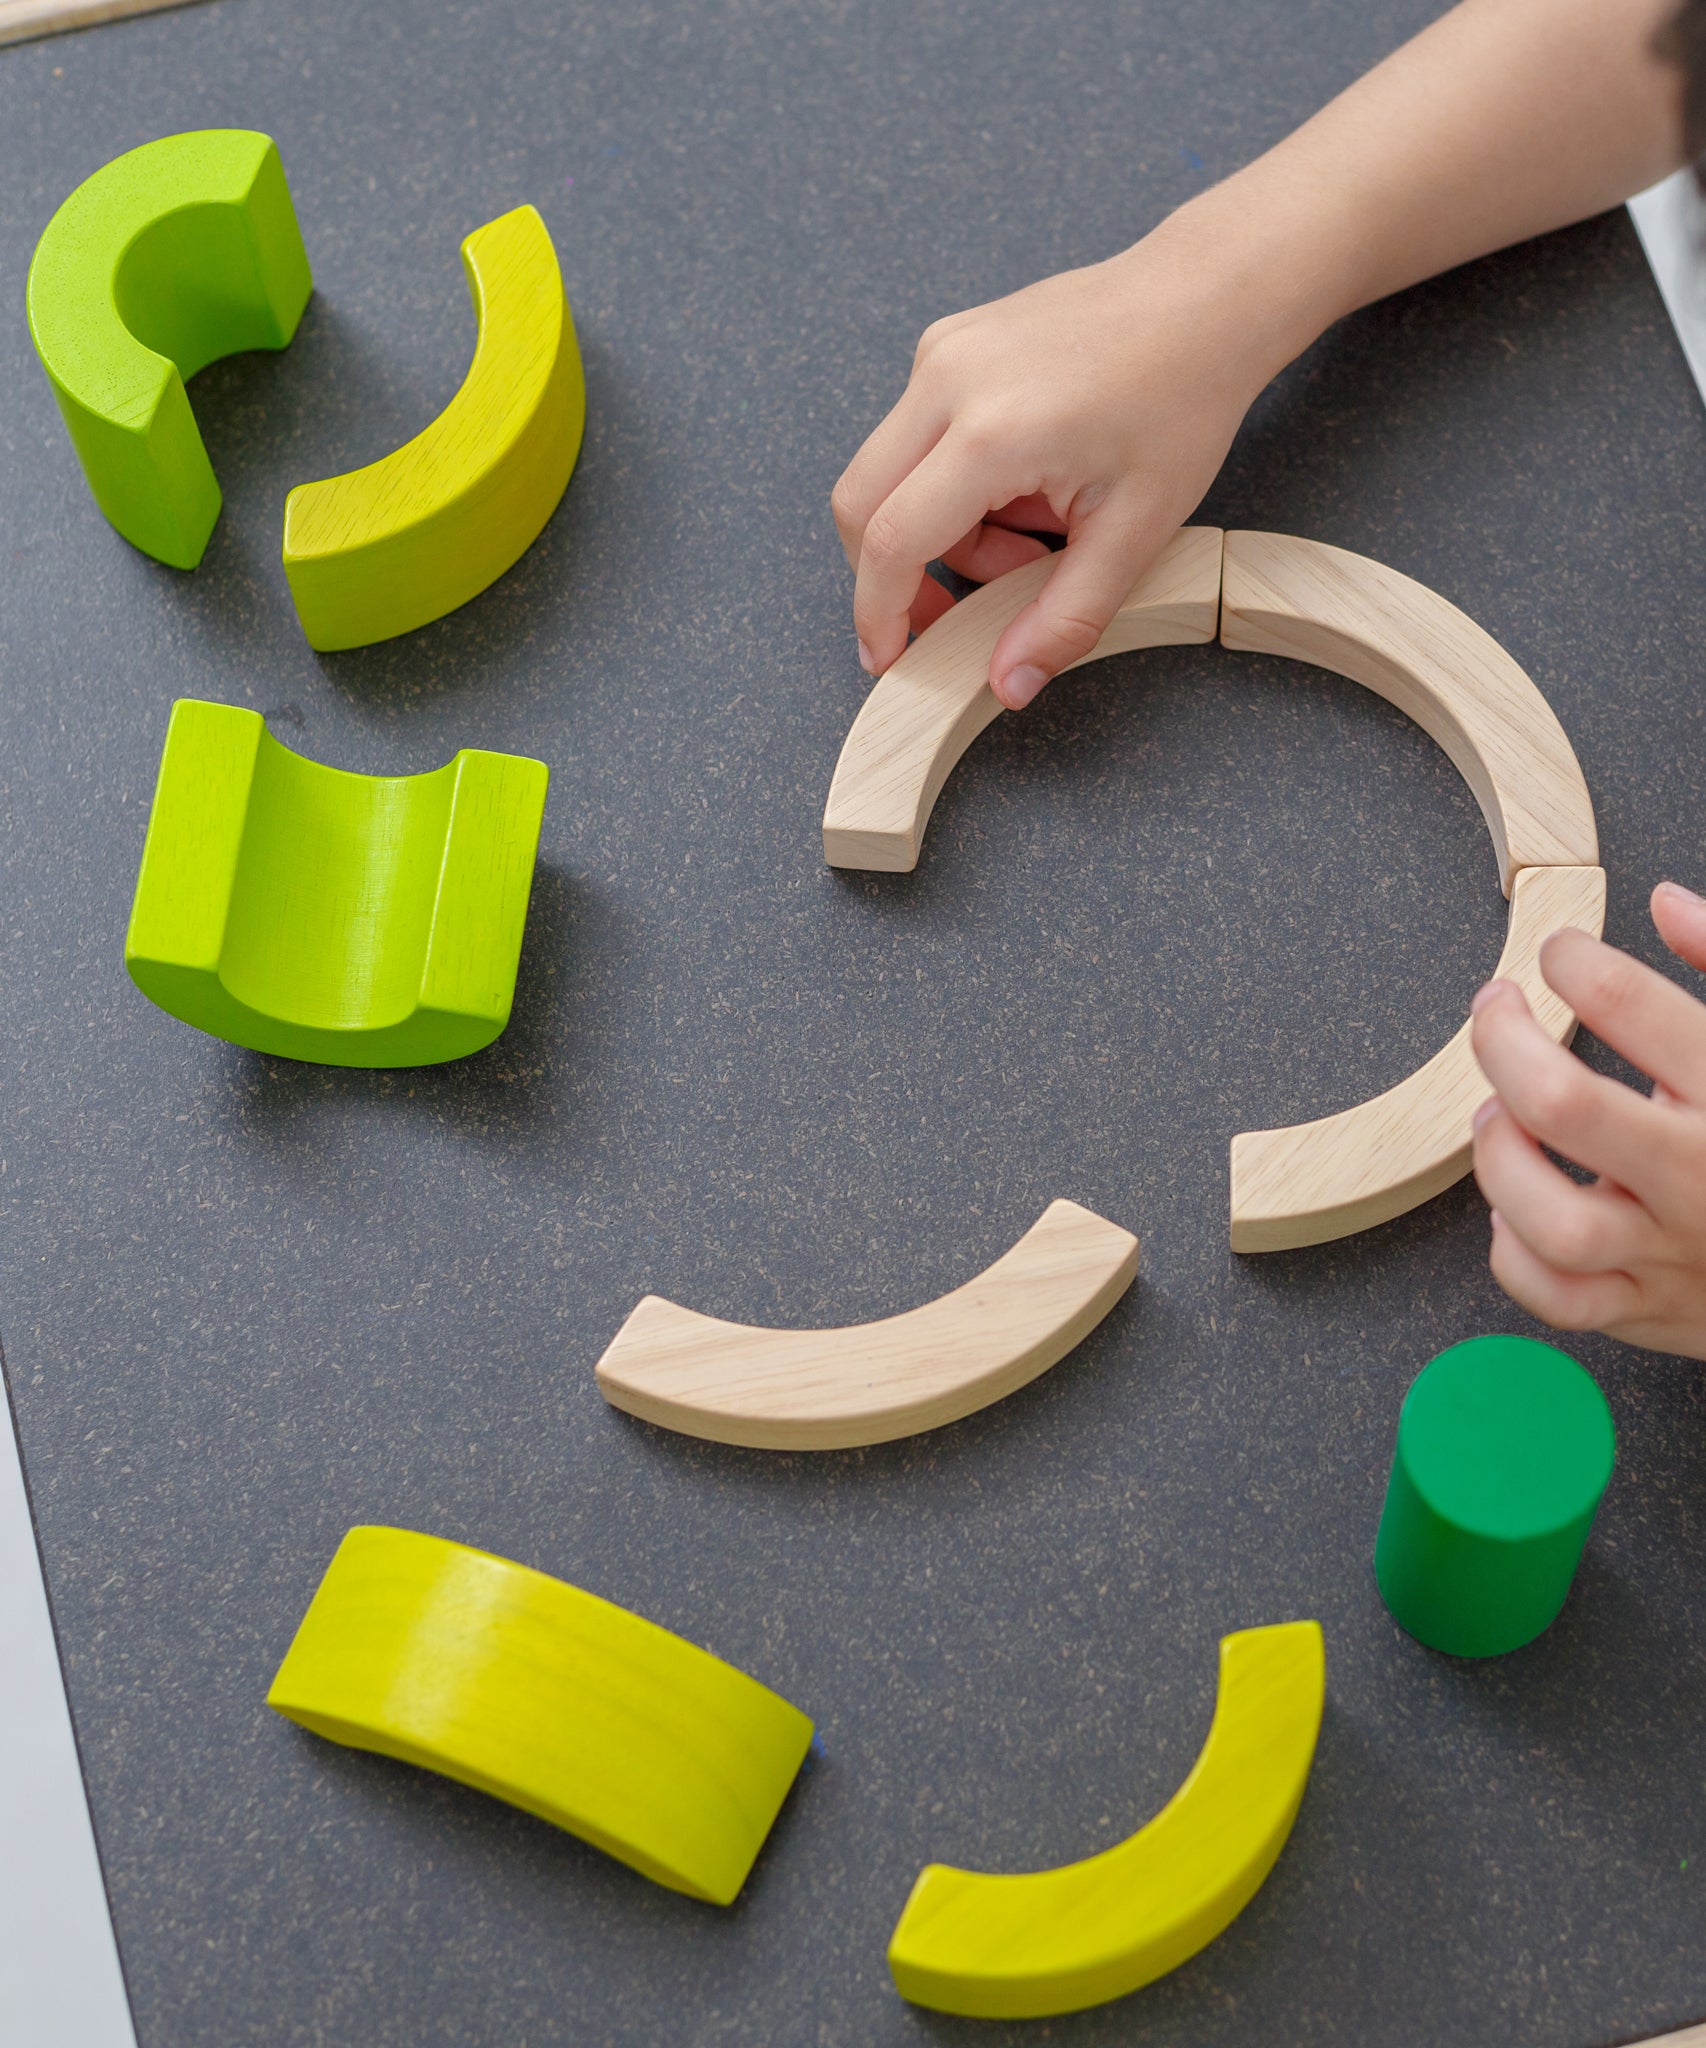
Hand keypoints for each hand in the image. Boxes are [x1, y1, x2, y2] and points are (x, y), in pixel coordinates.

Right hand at [830, 203, 1293, 708]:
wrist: (1205, 299)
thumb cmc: (1182, 399)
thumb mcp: (1135, 532)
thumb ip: (1064, 619)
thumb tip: (1008, 685)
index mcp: (991, 429)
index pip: (890, 541)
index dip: (879, 614)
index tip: (889, 657)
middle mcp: (947, 379)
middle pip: (861, 505)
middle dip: (893, 576)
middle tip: (953, 614)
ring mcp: (941, 352)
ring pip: (889, 475)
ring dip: (940, 530)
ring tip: (1029, 538)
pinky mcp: (946, 344)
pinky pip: (916, 438)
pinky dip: (953, 485)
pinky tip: (1026, 488)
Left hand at [1469, 882, 1705, 1357]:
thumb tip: (1666, 902)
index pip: (1634, 1007)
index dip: (1576, 961)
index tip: (1560, 954)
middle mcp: (1704, 1176)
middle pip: (1565, 1106)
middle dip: (1506, 1043)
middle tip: (1496, 1009)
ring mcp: (1675, 1252)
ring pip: (1555, 1222)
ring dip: (1501, 1162)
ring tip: (1497, 1116)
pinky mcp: (1652, 1309)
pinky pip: (1560, 1299)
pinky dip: (1515, 1257)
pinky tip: (1514, 1211)